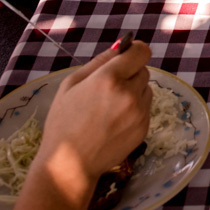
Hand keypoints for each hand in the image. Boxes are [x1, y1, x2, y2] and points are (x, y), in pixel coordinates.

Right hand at [35, 40, 152, 186]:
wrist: (70, 164)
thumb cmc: (64, 122)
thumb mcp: (71, 84)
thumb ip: (99, 61)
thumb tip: (120, 45)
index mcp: (109, 79)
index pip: (141, 52)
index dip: (134, 52)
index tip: (126, 57)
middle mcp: (129, 94)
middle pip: (143, 70)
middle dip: (130, 74)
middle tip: (108, 88)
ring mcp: (139, 112)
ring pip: (146, 89)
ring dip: (134, 92)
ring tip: (110, 108)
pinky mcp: (144, 128)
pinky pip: (146, 108)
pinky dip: (135, 109)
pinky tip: (114, 121)